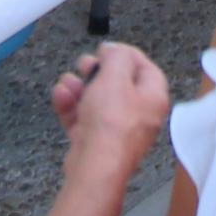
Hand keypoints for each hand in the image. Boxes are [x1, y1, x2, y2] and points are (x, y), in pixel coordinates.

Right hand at [48, 40, 172, 166]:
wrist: (95, 165)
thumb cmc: (111, 125)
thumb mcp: (115, 76)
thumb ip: (116, 56)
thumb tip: (114, 50)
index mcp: (153, 98)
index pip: (146, 68)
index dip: (126, 55)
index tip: (108, 49)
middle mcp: (140, 116)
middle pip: (119, 84)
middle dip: (97, 71)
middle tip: (85, 65)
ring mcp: (118, 132)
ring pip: (97, 102)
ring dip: (79, 88)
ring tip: (68, 82)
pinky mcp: (97, 143)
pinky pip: (84, 119)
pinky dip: (71, 107)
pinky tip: (61, 97)